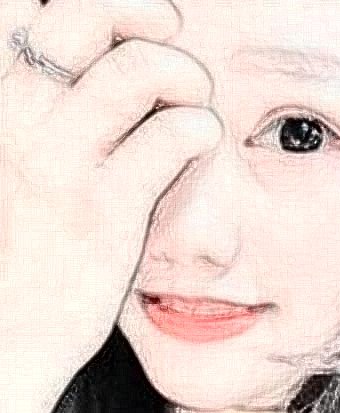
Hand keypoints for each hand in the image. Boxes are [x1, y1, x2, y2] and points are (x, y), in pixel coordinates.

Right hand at [0, 0, 222, 372]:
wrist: (5, 333)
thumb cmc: (23, 239)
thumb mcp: (18, 157)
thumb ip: (52, 106)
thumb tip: (112, 60)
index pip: (28, 6)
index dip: (96, 8)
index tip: (126, 30)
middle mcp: (17, 113)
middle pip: (88, 10)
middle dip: (149, 17)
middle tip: (170, 52)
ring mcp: (60, 159)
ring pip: (140, 67)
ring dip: (184, 75)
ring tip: (190, 102)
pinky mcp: (106, 206)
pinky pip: (174, 134)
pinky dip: (200, 130)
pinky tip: (196, 145)